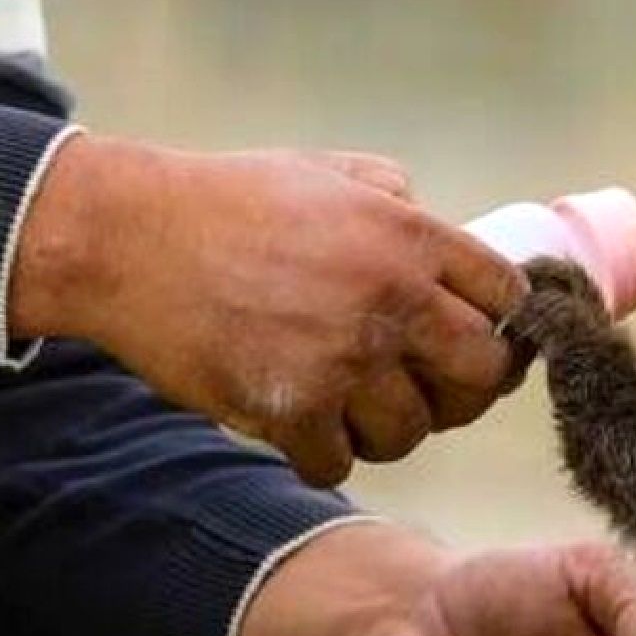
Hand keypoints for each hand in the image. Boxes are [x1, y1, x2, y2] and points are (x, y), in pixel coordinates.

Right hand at [10, 135, 526, 486]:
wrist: (128, 239)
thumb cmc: (224, 202)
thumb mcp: (325, 173)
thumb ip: (394, 198)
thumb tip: (439, 225)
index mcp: (409, 236)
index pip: (507, 297)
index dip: (498, 325)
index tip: (475, 340)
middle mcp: (392, 298)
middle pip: (482, 376)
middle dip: (461, 390)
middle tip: (425, 390)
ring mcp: (344, 357)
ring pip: (414, 430)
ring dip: (387, 428)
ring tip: (350, 406)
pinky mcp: (292, 407)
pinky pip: (340, 462)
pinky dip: (324, 455)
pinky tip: (302, 428)